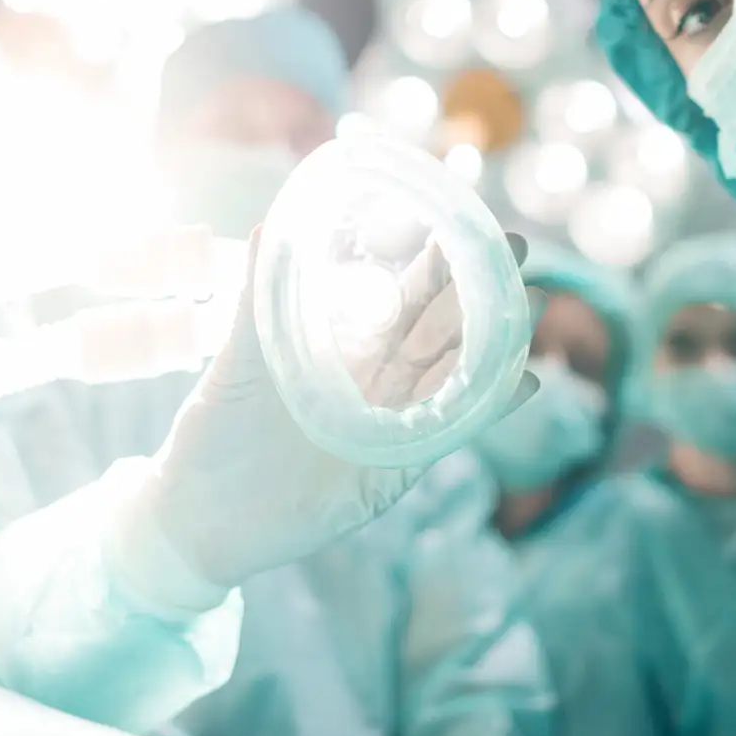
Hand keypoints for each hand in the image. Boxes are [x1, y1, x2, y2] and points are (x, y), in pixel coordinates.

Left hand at [121, 230, 541, 593]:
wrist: (201, 513)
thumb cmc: (216, 429)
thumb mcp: (240, 358)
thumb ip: (259, 297)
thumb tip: (271, 224)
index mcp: (344, 345)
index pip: (402, 296)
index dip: (439, 262)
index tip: (469, 222)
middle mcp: (375, 379)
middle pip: (441, 328)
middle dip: (482, 289)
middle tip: (519, 248)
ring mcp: (392, 423)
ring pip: (456, 375)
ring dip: (497, 341)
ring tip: (535, 302)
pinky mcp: (396, 469)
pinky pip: (450, 434)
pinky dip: (488, 408)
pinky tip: (523, 380)